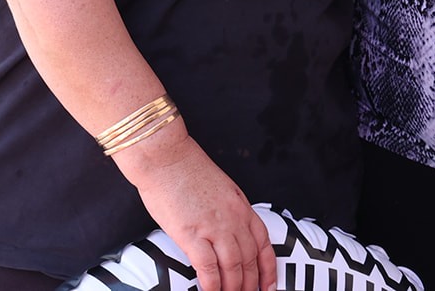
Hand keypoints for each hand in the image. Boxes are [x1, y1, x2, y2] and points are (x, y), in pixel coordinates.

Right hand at [114, 122, 276, 290]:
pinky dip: (212, 285)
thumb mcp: (220, 188)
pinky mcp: (192, 234)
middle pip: (250, 259)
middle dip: (251, 284)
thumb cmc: (186, 169)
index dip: (268, 268)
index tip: (269, 286)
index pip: (263, 242)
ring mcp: (214, 226)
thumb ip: (228, 211)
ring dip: (234, 288)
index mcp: (241, 205)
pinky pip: (208, 267)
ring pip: (234, 267)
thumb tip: (228, 233)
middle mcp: (233, 217)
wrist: (165, 156)